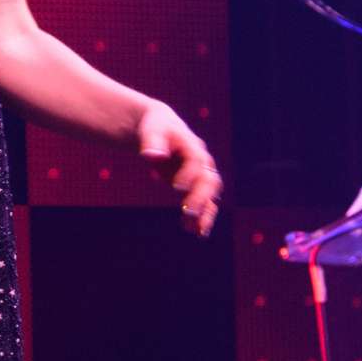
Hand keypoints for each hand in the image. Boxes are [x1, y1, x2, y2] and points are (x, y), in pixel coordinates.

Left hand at [134, 102, 222, 237]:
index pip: (196, 161)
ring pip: (210, 196)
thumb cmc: (155, 127)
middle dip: (201, 197)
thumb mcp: (151, 130)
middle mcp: (202, 162)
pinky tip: (196, 233)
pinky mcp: (195, 187)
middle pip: (209, 181)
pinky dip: (202, 218)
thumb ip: (152, 142)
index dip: (190, 174)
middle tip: (188, 212)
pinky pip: (205, 204)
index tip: (177, 188)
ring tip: (196, 230)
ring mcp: (201, 175)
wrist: (162, 129)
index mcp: (192, 145)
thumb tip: (152, 156)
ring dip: (205, 213)